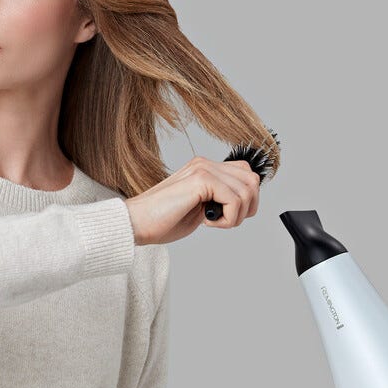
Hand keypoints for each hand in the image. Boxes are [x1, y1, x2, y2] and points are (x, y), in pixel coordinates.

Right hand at [124, 157, 260, 245]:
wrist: (135, 223)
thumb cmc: (161, 220)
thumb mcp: (198, 208)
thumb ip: (218, 199)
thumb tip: (243, 204)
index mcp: (203, 168)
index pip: (244, 174)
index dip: (246, 199)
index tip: (228, 216)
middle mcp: (204, 164)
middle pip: (252, 180)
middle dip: (247, 207)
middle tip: (224, 220)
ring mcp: (203, 169)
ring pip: (247, 190)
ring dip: (236, 215)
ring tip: (213, 221)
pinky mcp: (201, 179)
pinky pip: (235, 199)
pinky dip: (228, 218)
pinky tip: (207, 221)